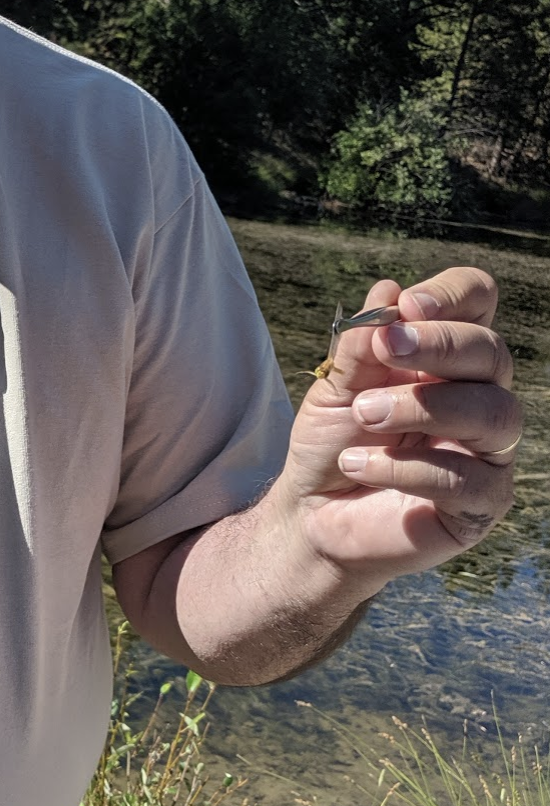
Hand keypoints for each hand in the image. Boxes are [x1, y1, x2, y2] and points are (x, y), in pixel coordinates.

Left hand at [280, 267, 519, 585]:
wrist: (311, 515)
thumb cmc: (332, 444)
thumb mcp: (335, 388)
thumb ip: (360, 344)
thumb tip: (389, 291)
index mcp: (445, 358)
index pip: (478, 304)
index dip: (452, 295)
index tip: (406, 307)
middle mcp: (478, 397)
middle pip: (493, 352)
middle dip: (438, 345)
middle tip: (383, 351)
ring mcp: (487, 451)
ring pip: (492, 413)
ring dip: (421, 407)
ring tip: (363, 414)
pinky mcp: (480, 503)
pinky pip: (465, 478)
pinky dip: (405, 467)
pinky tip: (360, 465)